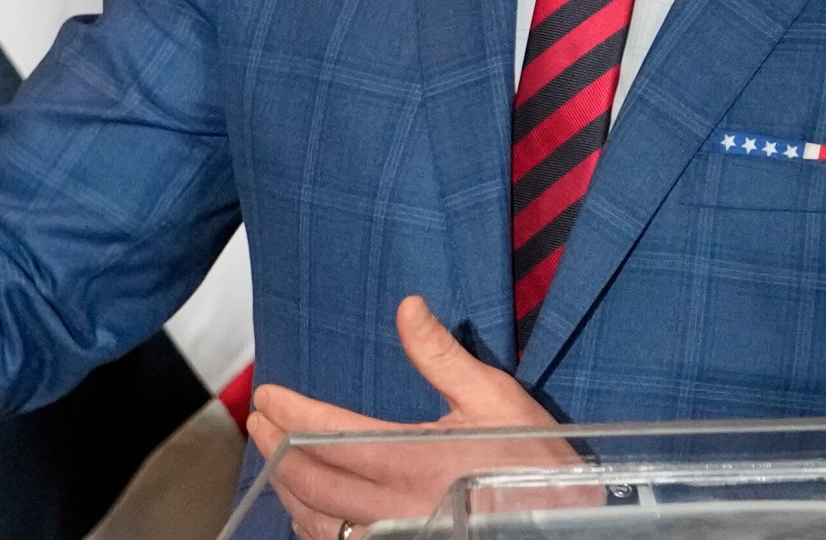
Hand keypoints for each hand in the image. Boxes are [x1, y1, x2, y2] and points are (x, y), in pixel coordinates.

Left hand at [246, 297, 580, 538]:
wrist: (566, 525)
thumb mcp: (494, 398)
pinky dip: (314, 530)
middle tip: (259, 423)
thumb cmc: (536, 464)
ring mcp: (396, 539)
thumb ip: (440, 355)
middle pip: (310, 479)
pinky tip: (310, 514)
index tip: (267, 396)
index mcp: (412, 459)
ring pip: (317, 522)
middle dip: (275, 447)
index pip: (326, 434)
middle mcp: (394, 508)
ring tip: (275, 463)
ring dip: (288, 491)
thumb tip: (407, 308)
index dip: (289, 413)